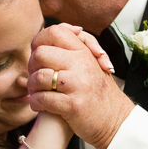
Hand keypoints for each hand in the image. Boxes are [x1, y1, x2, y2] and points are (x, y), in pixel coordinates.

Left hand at [28, 25, 133, 148]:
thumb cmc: (98, 93)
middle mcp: (81, 65)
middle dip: (32, 67)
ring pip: (39, 77)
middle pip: (41, 54)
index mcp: (84, 52)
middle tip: (35, 77)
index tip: (39, 56)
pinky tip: (39, 105)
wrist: (116, 120)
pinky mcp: (73, 105)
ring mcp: (78, 84)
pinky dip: (36, 103)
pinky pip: (43, 98)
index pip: (56, 32)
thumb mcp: (92, 64)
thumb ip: (77, 47)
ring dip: (32, 87)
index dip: (40, 41)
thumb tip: (71, 28)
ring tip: (36, 92)